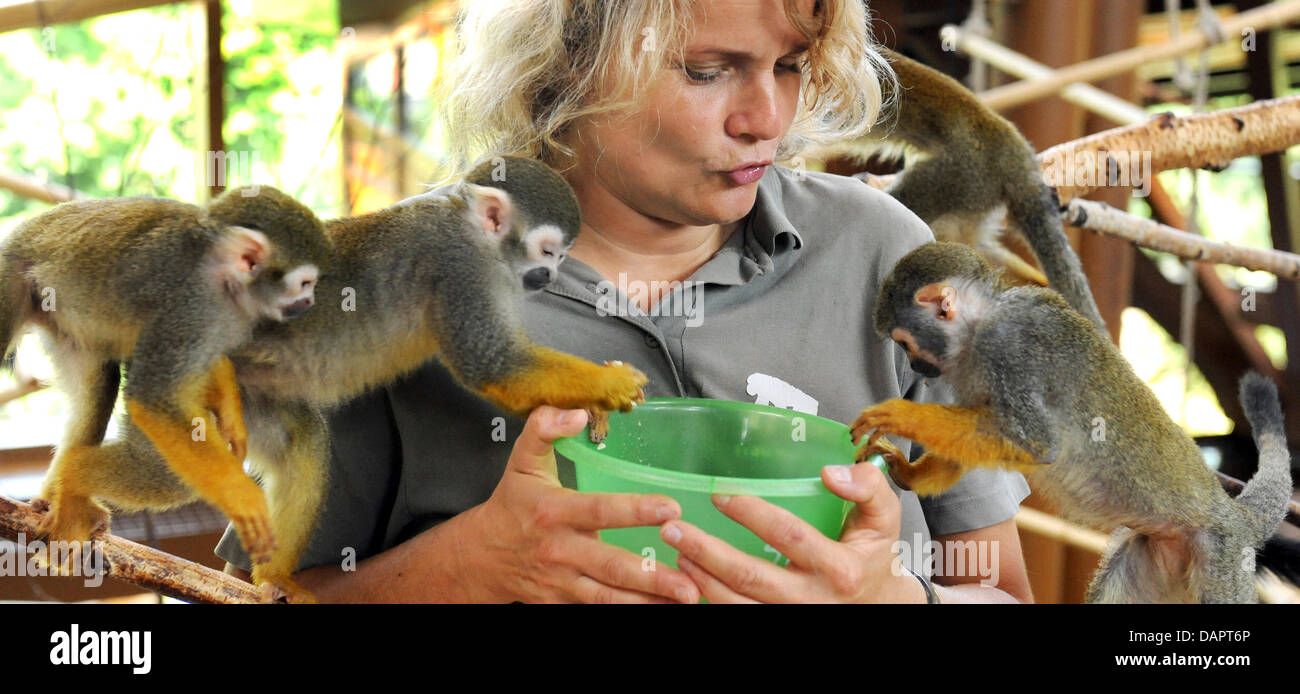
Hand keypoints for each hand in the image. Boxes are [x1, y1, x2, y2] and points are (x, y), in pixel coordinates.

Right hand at [457, 405, 700, 603]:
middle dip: (652, 575)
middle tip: (691, 580)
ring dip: (649, 599)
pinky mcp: (562, 602)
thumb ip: (543, 429)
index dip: (635, 510)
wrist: (478, 558)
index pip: (599, 510)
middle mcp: (560, 550)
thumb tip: (576, 413)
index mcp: (554, 512)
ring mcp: (562, 581)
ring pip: (609, 596)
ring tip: (687, 598)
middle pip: (610, 566)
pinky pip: (598, 609)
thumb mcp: (521, 462)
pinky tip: (661, 607)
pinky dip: (629, 609)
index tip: (671, 508)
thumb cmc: (511, 506)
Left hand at [660, 461, 926, 602]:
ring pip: (738, 605)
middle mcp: (814, 601)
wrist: (882, 608)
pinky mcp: (782, 628)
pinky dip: (712, 601)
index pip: (788, 536)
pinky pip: (739, 619)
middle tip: (674, 529)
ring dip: (701, 579)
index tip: (720, 494)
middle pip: (751, 577)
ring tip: (676, 553)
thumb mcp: (885, 520)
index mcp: (839, 568)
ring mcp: (795, 619)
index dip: (752, 513)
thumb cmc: (874, 558)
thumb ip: (868, 488)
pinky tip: (691, 582)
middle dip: (707, 552)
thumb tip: (830, 472)